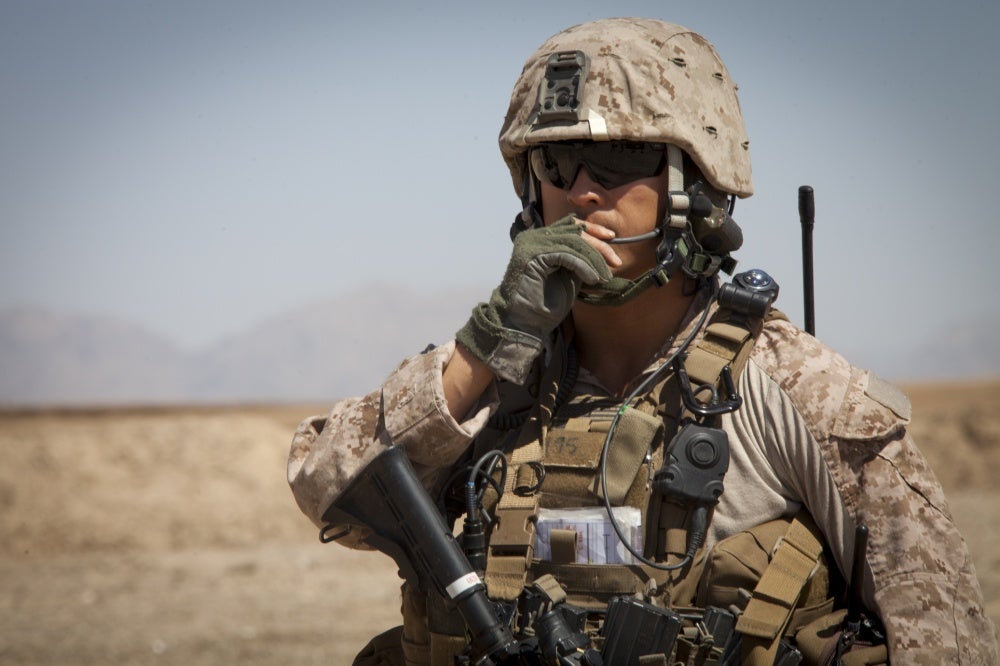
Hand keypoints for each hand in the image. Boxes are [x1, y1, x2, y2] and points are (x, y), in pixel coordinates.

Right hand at [456, 216, 611, 382]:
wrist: (523, 323)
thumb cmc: (544, 304)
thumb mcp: (568, 276)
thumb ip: (579, 259)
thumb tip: (602, 248)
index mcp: (541, 239)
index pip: (570, 224)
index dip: (592, 228)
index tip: (611, 237)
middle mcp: (534, 236)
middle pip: (574, 229)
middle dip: (598, 245)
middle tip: (615, 262)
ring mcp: (531, 243)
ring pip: (572, 241)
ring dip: (593, 259)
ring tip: (604, 276)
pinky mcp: (533, 254)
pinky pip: (566, 254)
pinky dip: (582, 266)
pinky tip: (592, 278)